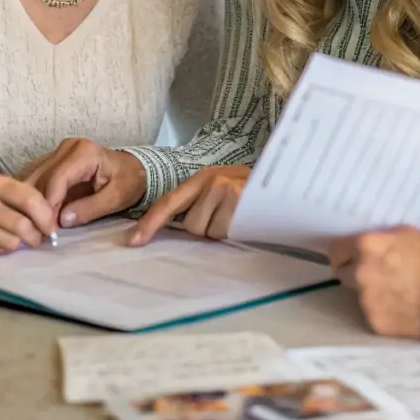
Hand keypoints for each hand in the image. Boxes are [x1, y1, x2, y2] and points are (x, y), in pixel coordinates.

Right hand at [0, 173, 56, 254]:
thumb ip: (16, 194)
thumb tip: (47, 215)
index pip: (29, 198)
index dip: (46, 214)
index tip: (51, 224)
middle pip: (22, 225)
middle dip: (37, 235)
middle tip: (41, 237)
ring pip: (12, 242)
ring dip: (21, 243)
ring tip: (20, 239)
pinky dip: (3, 249)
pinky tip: (0, 241)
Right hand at [22, 137, 146, 228]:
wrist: (133, 169)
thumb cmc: (129, 182)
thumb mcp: (116, 198)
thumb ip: (90, 209)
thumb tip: (62, 221)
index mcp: (85, 152)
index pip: (57, 179)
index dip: (49, 205)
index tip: (47, 229)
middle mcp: (68, 147)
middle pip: (42, 178)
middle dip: (38, 206)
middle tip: (40, 231)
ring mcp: (59, 151)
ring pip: (35, 177)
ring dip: (34, 202)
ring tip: (38, 225)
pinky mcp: (54, 159)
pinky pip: (37, 177)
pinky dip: (35, 196)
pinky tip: (37, 213)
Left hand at [130, 165, 250, 245]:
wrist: (285, 183)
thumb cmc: (251, 194)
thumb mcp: (220, 192)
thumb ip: (198, 204)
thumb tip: (172, 227)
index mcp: (201, 178)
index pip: (168, 201)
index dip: (150, 222)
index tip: (134, 241)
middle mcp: (209, 179)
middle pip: (189, 225)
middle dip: (206, 229)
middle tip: (227, 218)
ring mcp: (223, 187)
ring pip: (206, 231)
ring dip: (221, 231)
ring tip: (238, 217)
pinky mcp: (236, 198)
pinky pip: (223, 231)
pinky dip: (233, 230)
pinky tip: (244, 219)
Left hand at [328, 226, 419, 339]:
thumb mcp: (405, 233)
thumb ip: (378, 240)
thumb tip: (359, 246)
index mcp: (366, 246)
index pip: (335, 251)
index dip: (345, 254)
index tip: (352, 257)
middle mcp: (361, 273)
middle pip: (344, 274)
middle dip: (356, 273)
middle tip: (380, 275)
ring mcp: (368, 301)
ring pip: (360, 296)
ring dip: (372, 293)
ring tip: (399, 291)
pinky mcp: (378, 324)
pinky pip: (373, 314)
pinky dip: (384, 311)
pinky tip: (403, 307)